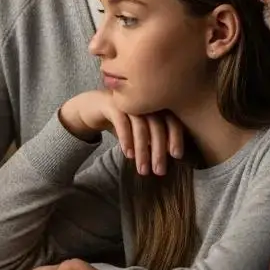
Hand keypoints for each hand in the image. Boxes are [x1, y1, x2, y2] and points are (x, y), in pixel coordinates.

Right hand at [59, 89, 182, 175]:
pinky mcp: (111, 103)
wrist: (92, 106)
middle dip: (159, 150)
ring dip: (143, 150)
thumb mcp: (140, 128)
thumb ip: (154, 137)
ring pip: (140, 126)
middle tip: (159, 171)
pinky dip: (126, 139)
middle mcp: (143, 99)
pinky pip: (121, 122)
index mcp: (155, 103)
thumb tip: (171, 154)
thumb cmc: (122, 120)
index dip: (176, 137)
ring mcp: (127, 100)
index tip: (176, 156)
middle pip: (157, 125)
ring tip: (143, 169)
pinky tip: (128, 155)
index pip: (171, 120)